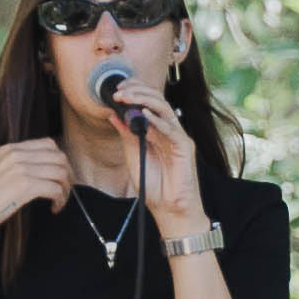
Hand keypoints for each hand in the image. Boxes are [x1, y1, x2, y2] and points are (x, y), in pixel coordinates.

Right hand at [0, 138, 78, 245]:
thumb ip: (13, 167)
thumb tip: (37, 173)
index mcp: (8, 149)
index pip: (48, 144)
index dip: (59, 161)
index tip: (59, 178)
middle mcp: (15, 154)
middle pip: (59, 156)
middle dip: (67, 175)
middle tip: (64, 191)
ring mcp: (20, 168)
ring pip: (60, 172)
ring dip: (66, 189)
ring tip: (60, 202)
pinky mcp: (25, 186)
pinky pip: (55, 188)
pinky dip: (60, 199)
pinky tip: (54, 208)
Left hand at [123, 96, 206, 229]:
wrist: (168, 209)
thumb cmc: (153, 186)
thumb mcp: (133, 156)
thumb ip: (126, 135)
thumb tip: (113, 114)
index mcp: (157, 131)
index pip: (147, 103)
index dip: (134, 92)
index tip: (116, 90)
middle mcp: (169, 130)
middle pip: (156, 101)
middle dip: (138, 91)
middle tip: (119, 91)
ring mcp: (178, 137)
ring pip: (164, 109)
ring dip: (144, 100)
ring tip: (128, 97)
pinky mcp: (185, 147)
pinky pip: (171, 129)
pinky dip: (156, 120)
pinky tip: (143, 114)